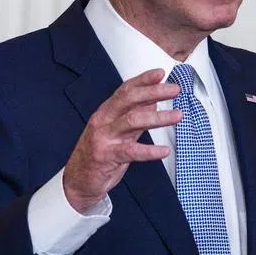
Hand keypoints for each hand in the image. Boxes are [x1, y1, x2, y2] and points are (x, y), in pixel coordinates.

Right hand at [63, 69, 181, 213]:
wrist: (78, 181)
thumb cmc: (98, 155)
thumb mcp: (117, 132)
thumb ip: (134, 117)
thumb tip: (153, 103)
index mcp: (106, 112)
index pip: (125, 90)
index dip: (143, 80)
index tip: (160, 73)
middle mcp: (103, 121)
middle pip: (129, 99)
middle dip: (153, 92)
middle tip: (174, 90)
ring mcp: (103, 137)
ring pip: (132, 121)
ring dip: (158, 117)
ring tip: (177, 116)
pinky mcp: (106, 156)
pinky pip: (131, 151)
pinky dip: (149, 151)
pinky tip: (163, 151)